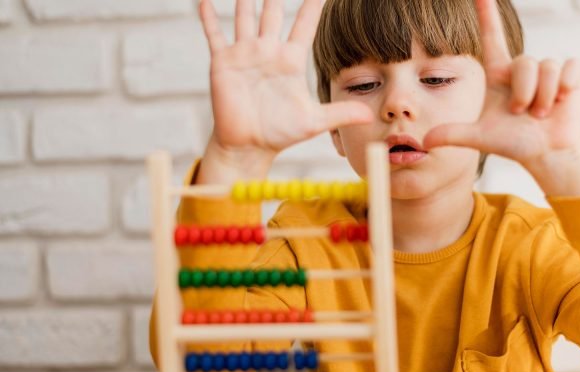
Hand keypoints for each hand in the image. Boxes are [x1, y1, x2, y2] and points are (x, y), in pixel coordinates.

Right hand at [199, 0, 372, 154]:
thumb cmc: (281, 133)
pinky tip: (205, 1)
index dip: (313, 4)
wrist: (249, 146)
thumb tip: (371, 115)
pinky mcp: (223, 63)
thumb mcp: (314, 121)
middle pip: (273, 13)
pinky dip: (208, 19)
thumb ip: (340, 113)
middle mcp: (268, 51)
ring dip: (244, 0)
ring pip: (244, 17)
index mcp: (291, 60)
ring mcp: (245, 54)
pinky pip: (215, 36)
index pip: (304, 24)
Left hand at [423, 0, 579, 195]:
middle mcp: (522, 69)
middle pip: (524, 63)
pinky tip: (561, 102)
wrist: (546, 153)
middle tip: (523, 114)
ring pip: (546, 67)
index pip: (493, 37)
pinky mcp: (570, 77)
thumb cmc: (515, 143)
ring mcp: (547, 71)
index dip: (487, 14)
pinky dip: (563, 88)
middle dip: (523, 93)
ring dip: (542, 97)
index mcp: (499, 74)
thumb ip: (453, 135)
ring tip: (541, 114)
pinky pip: (567, 69)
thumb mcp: (481, 138)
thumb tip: (426, 141)